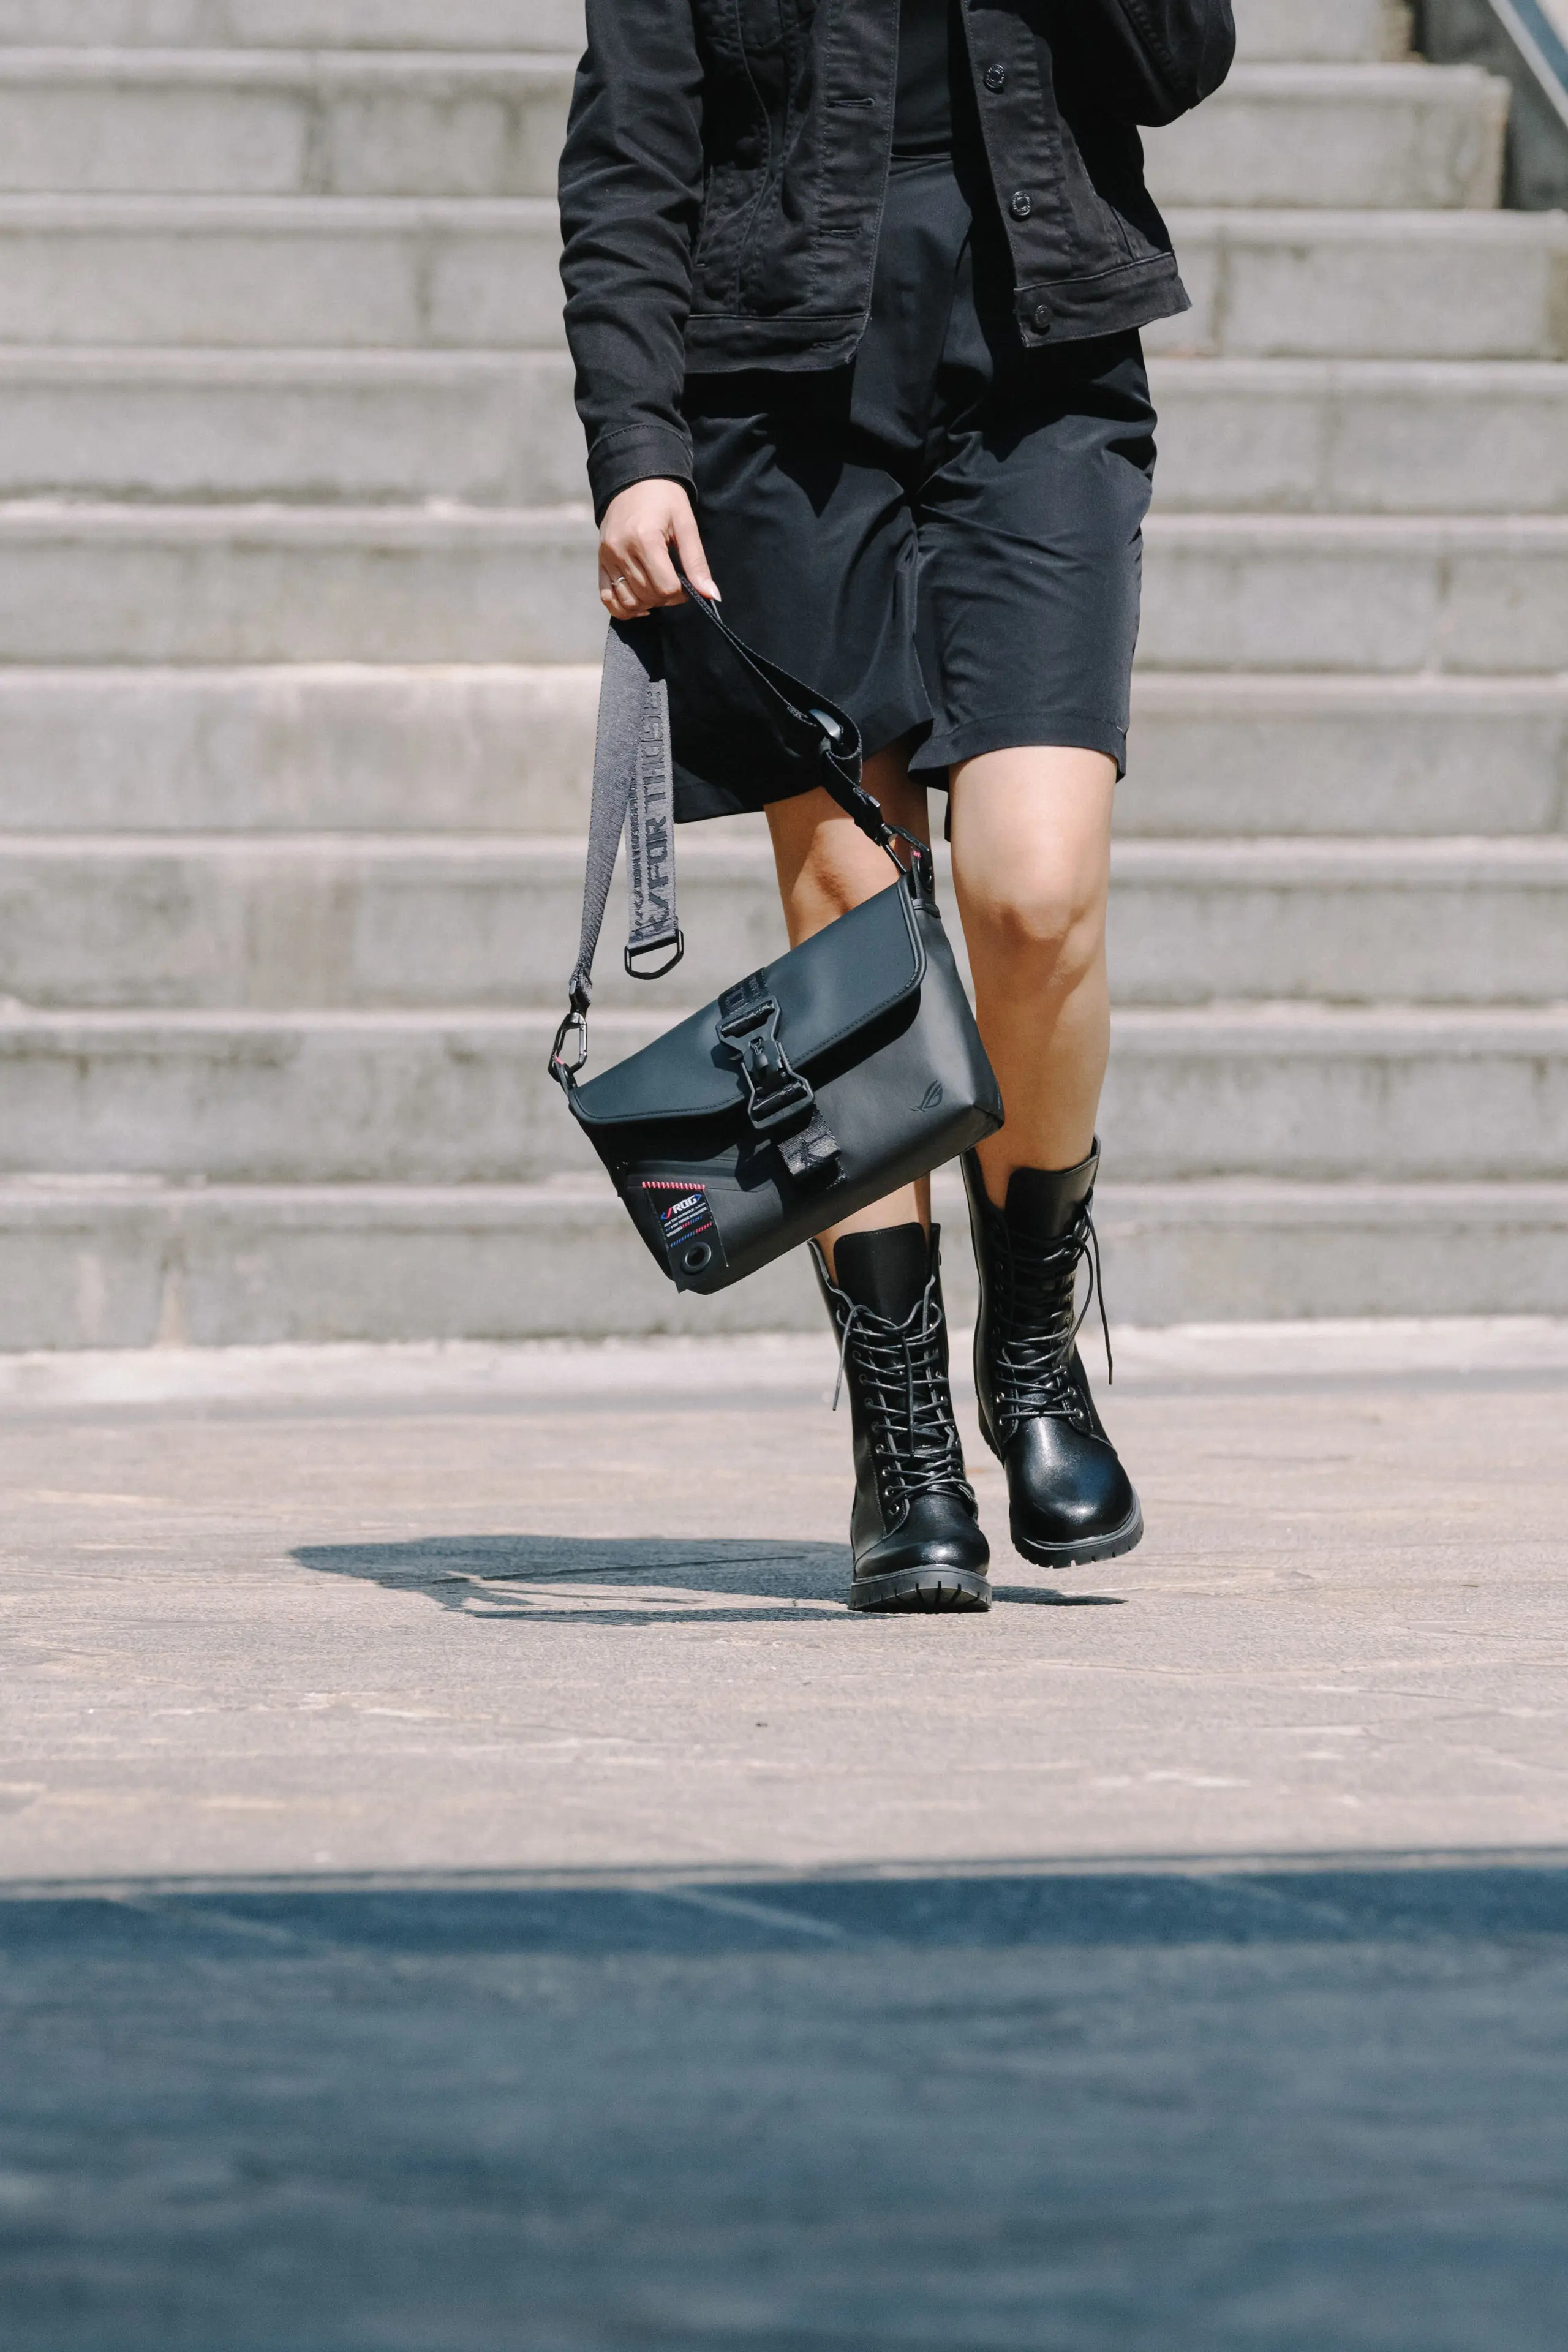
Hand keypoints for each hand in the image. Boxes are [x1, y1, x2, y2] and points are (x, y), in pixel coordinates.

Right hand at [598, 480, 719, 620]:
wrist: (635, 479)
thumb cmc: (665, 499)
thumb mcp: (686, 524)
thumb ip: (696, 562)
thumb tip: (711, 595)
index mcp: (644, 539)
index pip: (665, 587)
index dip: (681, 593)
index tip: (687, 583)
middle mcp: (621, 550)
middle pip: (648, 595)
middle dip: (666, 598)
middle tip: (675, 584)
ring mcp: (607, 557)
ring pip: (628, 601)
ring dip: (648, 604)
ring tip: (658, 589)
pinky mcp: (601, 561)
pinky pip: (607, 597)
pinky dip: (624, 608)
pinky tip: (640, 603)